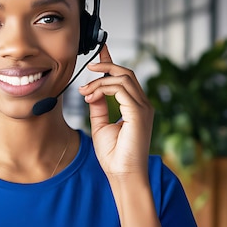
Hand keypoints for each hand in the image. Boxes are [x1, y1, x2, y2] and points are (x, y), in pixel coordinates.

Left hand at [78, 44, 153, 177]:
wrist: (123, 175)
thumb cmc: (114, 156)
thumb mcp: (101, 126)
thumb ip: (98, 108)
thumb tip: (91, 92)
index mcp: (135, 107)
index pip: (125, 78)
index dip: (112, 63)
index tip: (100, 51)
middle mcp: (142, 104)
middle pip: (126, 73)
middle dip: (106, 66)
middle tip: (88, 68)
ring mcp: (143, 108)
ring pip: (122, 78)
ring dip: (99, 81)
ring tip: (84, 91)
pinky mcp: (138, 113)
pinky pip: (120, 89)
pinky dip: (103, 88)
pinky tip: (91, 96)